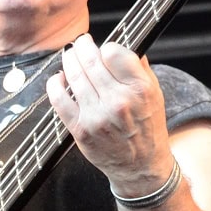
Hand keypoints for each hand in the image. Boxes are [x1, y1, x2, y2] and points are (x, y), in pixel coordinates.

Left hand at [46, 34, 172, 195]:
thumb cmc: (147, 128)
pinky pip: (59, 99)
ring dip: (68, 61)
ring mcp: (98, 116)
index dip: (106, 48)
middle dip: (81, 47)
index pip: (113, 52)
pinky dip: (54, 84)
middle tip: (80, 44)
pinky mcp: (81, 129)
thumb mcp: (155, 95)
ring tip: (70, 56)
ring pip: (74, 75)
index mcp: (140, 89)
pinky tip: (58, 79)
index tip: (104, 50)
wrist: (140, 166)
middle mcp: (119, 101)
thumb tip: (122, 45)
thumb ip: (139, 69)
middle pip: (91, 60)